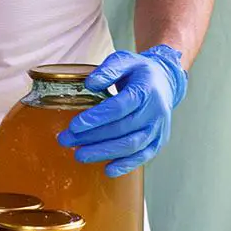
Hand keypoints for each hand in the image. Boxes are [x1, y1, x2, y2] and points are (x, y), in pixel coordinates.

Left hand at [57, 45, 187, 176]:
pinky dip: (126, 165)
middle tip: (65, 140)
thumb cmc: (138, 72)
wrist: (164, 81)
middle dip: (91, 137)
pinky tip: (108, 170)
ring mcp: (158, 127)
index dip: (96, 118)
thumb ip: (107, 70)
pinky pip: (143, 156)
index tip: (74, 125)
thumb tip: (90, 83)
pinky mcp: (158, 140)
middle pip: (121, 128)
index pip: (118, 107)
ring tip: (79, 155)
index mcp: (145, 89)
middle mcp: (155, 110)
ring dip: (103, 153)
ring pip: (131, 145)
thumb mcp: (124, 60)